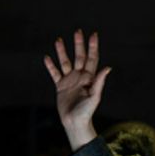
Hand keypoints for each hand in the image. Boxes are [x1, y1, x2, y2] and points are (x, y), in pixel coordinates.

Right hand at [43, 29, 108, 150]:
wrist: (74, 123)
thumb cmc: (86, 112)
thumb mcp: (94, 97)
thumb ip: (99, 82)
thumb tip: (107, 68)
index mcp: (89, 78)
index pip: (92, 59)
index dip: (93, 47)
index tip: (93, 35)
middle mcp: (79, 77)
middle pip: (79, 57)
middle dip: (78, 44)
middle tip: (78, 32)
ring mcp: (69, 81)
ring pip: (65, 62)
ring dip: (62, 52)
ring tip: (58, 40)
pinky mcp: (60, 87)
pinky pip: (55, 74)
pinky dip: (51, 66)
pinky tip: (47, 58)